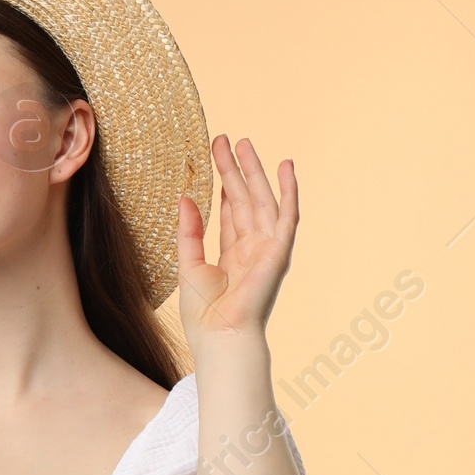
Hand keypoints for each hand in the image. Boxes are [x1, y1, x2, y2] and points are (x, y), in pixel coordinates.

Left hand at [176, 135, 295, 348]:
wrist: (219, 335)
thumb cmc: (203, 313)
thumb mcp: (188, 264)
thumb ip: (189, 230)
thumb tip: (184, 197)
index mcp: (233, 254)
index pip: (230, 210)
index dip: (224, 182)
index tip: (216, 156)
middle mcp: (252, 248)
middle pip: (245, 199)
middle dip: (236, 169)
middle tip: (225, 139)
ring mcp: (267, 249)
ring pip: (262, 200)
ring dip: (255, 172)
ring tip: (244, 143)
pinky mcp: (278, 251)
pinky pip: (287, 216)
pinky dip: (289, 192)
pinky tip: (286, 168)